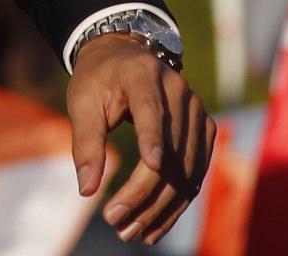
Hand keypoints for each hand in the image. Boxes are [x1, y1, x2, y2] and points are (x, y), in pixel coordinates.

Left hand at [68, 35, 214, 245]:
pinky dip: (177, 202)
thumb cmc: (98, 80)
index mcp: (143, 74)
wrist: (124, 56)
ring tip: (132, 232)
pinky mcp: (204, 129)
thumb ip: (86, 143)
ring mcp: (197, 110)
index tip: (151, 165)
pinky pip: (195, 173)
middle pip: (169, 151)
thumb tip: (87, 190)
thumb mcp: (82, 102)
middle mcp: (178, 90)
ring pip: (186, 169)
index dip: (152, 136)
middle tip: (117, 223)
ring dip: (161, 207)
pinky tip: (155, 225)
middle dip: (144, 193)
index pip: (151, 109)